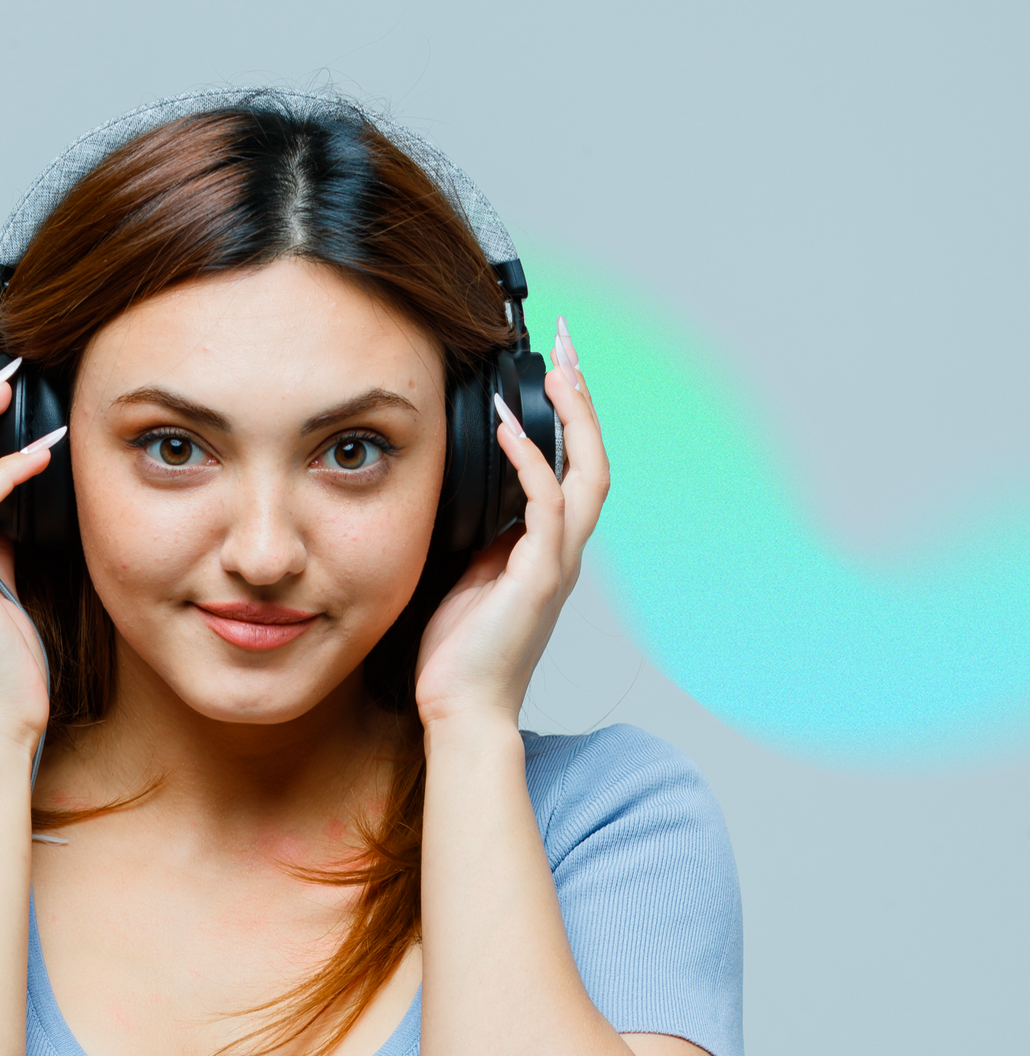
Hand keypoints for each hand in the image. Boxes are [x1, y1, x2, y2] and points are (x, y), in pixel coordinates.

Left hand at [414, 322, 609, 730]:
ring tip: (556, 371)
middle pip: (595, 458)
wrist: (461, 709)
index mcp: (548, 549)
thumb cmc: (458, 652)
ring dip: (574, 418)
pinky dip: (531, 462)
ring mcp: (556, 564)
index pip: (574, 467)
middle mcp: (563, 552)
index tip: (553, 368)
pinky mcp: (538, 579)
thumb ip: (481, 533)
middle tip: (567, 346)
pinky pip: (545, 506)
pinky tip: (508, 430)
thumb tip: (468, 489)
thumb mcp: (467, 574)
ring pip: (588, 474)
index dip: (570, 416)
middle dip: (584, 398)